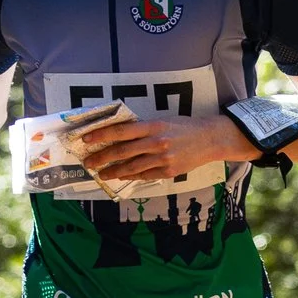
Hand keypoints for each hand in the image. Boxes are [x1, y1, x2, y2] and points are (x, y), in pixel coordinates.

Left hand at [73, 112, 247, 183]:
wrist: (210, 139)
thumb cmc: (184, 127)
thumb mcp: (162, 121)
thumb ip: (143, 129)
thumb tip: (119, 136)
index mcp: (153, 126)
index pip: (121, 131)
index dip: (102, 135)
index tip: (87, 138)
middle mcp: (156, 143)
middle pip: (122, 151)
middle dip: (102, 157)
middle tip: (88, 162)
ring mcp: (162, 159)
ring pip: (131, 167)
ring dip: (113, 171)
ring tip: (101, 173)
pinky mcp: (168, 172)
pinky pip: (144, 175)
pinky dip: (131, 176)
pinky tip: (121, 176)